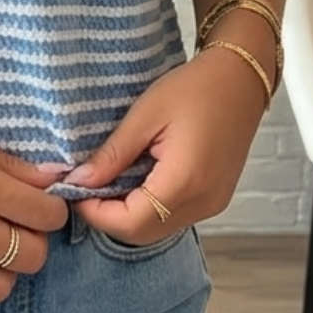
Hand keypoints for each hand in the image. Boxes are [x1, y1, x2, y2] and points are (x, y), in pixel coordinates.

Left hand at [65, 48, 266, 243]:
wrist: (240, 80)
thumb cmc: (194, 88)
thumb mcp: (145, 114)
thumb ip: (113, 153)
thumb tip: (79, 180)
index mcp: (184, 181)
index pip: (130, 222)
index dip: (95, 212)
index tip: (72, 187)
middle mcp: (202, 203)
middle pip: (143, 233)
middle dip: (108, 216)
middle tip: (84, 184)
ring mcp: (212, 205)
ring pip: (158, 228)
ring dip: (127, 213)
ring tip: (106, 179)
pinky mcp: (215, 199)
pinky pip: (173, 217)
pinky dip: (148, 207)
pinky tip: (134, 179)